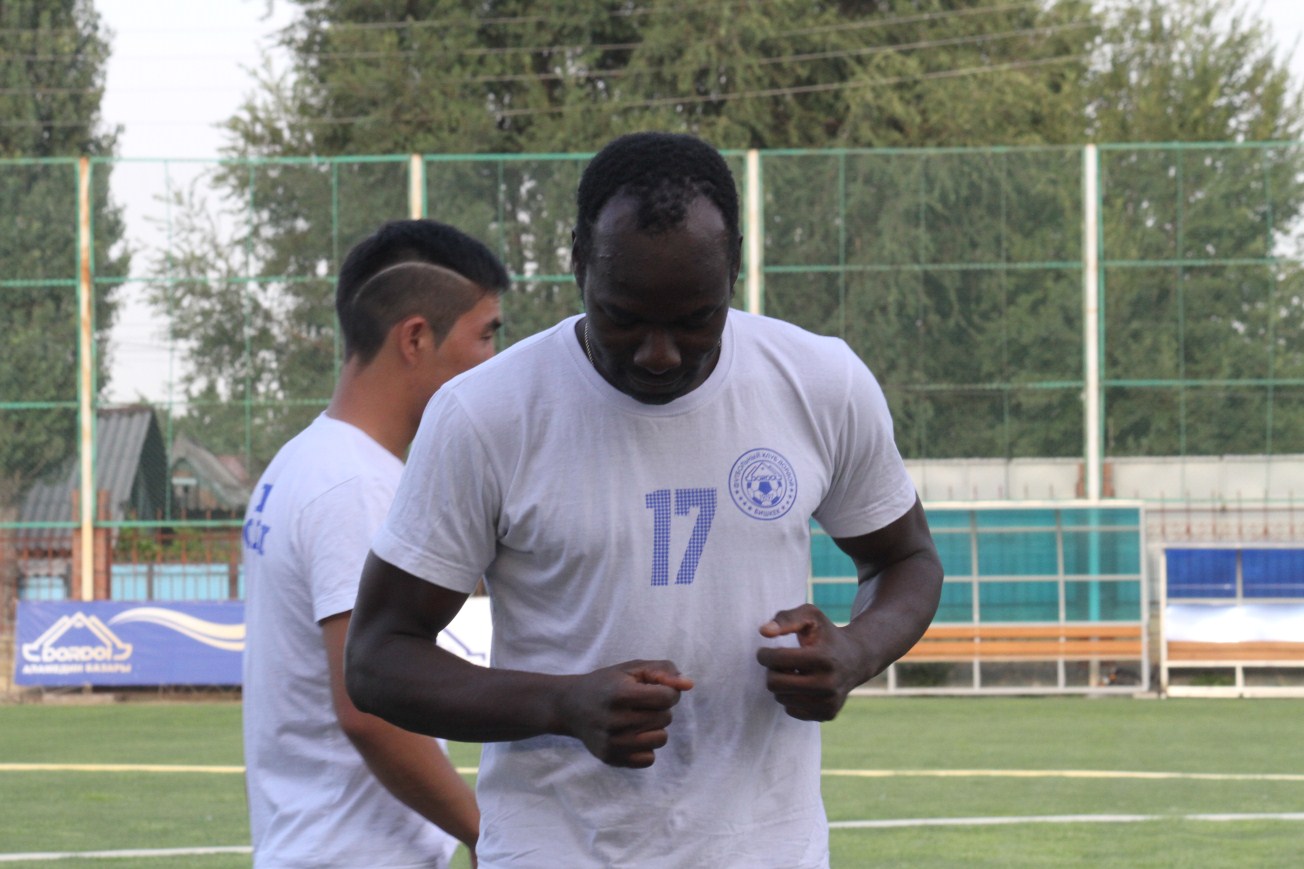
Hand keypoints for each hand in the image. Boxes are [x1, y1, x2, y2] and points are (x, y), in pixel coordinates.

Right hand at [561, 660, 692, 768]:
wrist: (570, 706)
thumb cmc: (608, 683)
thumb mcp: (632, 668)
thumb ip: (663, 671)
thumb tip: (689, 686)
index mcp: (620, 693)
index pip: (667, 697)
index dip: (667, 691)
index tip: (654, 688)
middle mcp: (614, 720)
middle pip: (665, 718)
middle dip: (659, 708)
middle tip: (639, 703)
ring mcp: (612, 742)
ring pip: (660, 739)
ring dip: (655, 728)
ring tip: (637, 719)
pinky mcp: (610, 758)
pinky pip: (648, 759)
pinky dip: (646, 747)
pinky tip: (632, 735)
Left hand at [756, 604, 866, 721]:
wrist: (857, 659)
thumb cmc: (827, 635)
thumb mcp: (811, 616)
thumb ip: (786, 618)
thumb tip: (764, 631)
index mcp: (823, 658)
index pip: (777, 660)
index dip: (764, 655)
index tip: (765, 652)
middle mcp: (828, 684)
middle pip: (775, 684)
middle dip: (771, 671)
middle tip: (779, 664)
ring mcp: (829, 702)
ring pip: (781, 698)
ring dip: (782, 684)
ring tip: (795, 672)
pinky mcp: (827, 714)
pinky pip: (791, 710)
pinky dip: (791, 697)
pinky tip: (804, 685)